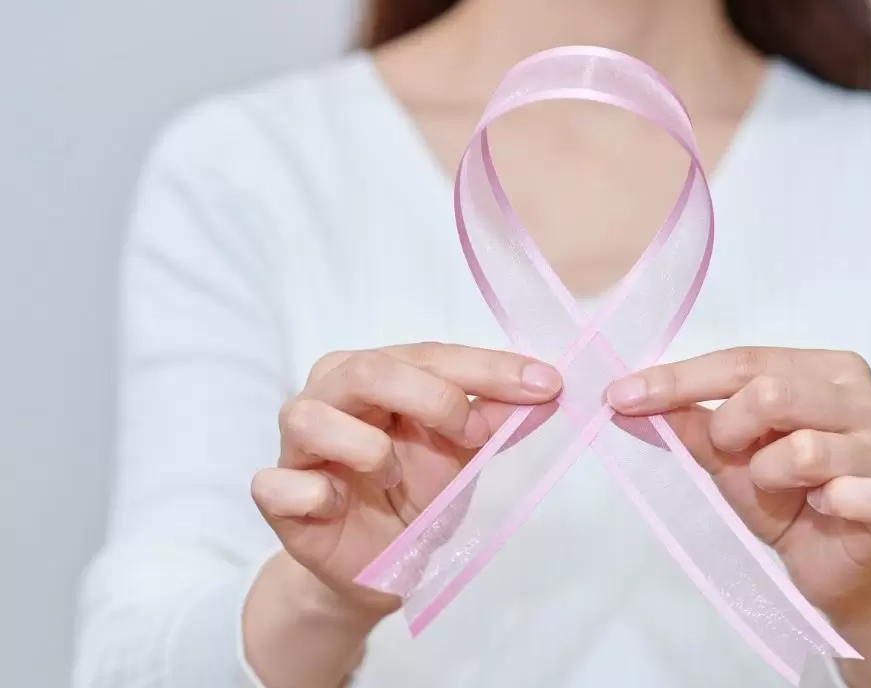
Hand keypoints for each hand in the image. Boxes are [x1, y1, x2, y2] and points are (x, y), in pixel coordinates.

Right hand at [250, 342, 562, 621]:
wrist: (381, 565)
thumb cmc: (416, 493)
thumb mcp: (464, 453)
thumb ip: (496, 417)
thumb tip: (546, 388)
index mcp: (375, 372)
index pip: (430, 354)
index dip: (490, 369)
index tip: (545, 384)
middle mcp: (329, 394)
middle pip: (367, 371)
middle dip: (432, 399)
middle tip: (472, 436)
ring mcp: (295, 444)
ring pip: (309, 417)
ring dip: (367, 450)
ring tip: (392, 478)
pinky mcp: (275, 494)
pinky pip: (277, 482)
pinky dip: (316, 492)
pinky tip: (339, 504)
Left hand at [606, 347, 870, 619]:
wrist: (838, 569)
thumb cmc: (788, 499)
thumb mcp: (730, 458)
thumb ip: (693, 423)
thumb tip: (631, 398)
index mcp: (827, 370)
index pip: (746, 360)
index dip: (679, 379)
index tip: (621, 396)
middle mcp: (866, 398)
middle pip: (773, 392)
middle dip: (731, 430)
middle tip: (733, 458)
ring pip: (803, 448)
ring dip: (771, 476)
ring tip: (783, 489)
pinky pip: (844, 493)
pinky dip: (819, 504)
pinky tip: (822, 509)